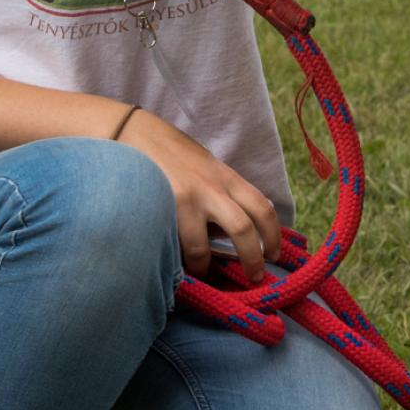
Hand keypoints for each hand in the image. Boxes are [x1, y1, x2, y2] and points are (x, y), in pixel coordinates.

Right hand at [119, 107, 281, 278]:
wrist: (135, 132)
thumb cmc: (174, 152)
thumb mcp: (207, 167)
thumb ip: (223, 193)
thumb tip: (235, 231)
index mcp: (227, 177)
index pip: (261, 207)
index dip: (274, 235)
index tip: (274, 255)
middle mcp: (211, 188)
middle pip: (243, 229)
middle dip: (252, 259)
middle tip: (254, 277)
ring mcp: (185, 199)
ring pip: (202, 248)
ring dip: (203, 266)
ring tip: (201, 272)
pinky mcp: (160, 208)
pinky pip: (172, 243)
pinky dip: (175, 258)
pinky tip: (173, 262)